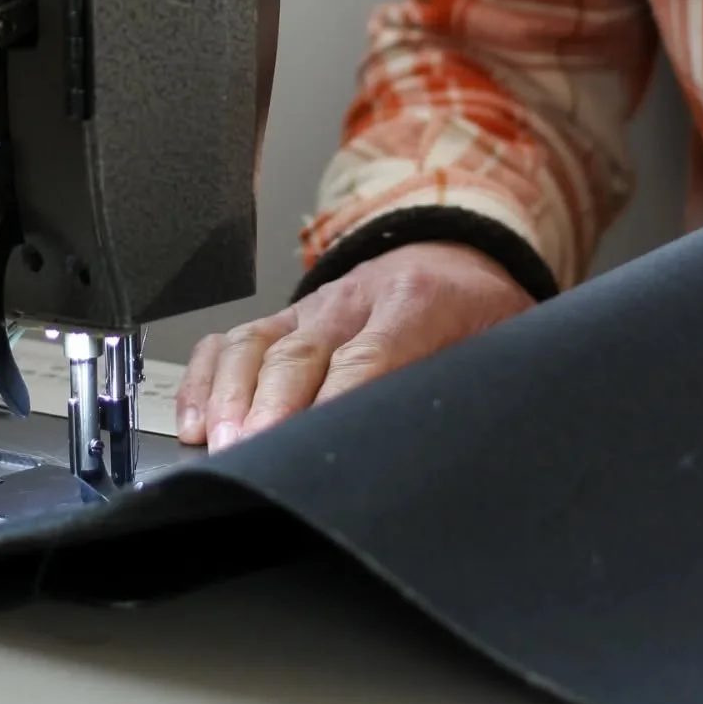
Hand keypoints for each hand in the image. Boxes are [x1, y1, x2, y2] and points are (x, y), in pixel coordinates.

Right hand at [176, 241, 535, 452]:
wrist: (452, 251)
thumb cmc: (477, 308)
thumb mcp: (506, 338)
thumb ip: (492, 379)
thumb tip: (482, 436)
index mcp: (416, 304)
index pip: (370, 355)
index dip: (338, 398)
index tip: (313, 438)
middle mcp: (353, 301)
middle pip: (301, 353)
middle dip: (269, 405)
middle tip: (248, 451)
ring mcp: (312, 308)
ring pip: (256, 342)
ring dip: (230, 392)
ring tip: (216, 440)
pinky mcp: (285, 318)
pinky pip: (233, 339)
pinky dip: (205, 375)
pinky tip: (196, 416)